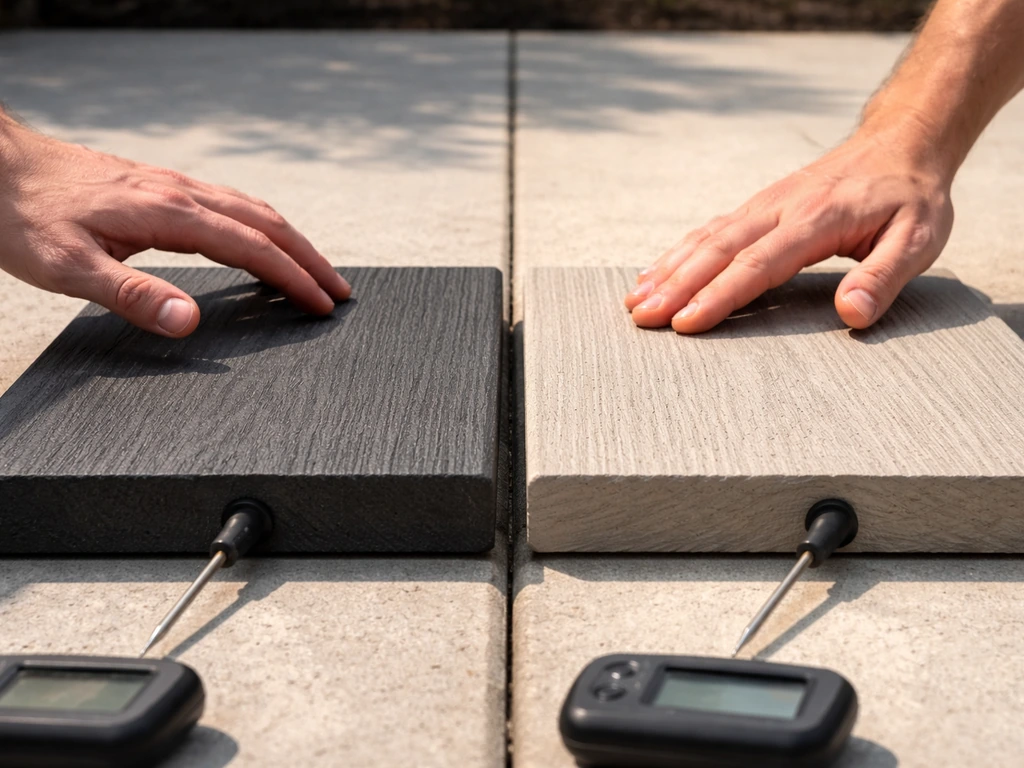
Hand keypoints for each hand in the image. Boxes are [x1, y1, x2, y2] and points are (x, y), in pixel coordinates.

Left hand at [0, 116, 349, 336]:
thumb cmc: (23, 215)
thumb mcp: (69, 267)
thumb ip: (133, 295)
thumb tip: (189, 322)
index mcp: (169, 213)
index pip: (252, 248)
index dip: (294, 278)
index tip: (322, 304)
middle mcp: (180, 192)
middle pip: (267, 222)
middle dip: (310, 258)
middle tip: (339, 290)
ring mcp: (172, 184)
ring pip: (252, 208)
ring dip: (291, 240)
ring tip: (314, 268)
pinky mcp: (160, 184)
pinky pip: (229, 203)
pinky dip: (261, 226)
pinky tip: (257, 239)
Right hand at [624, 125, 954, 332]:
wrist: (901, 143)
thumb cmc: (910, 198)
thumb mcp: (918, 239)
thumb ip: (883, 277)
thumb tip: (851, 314)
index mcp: (815, 220)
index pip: (758, 264)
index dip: (719, 296)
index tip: (686, 324)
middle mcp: (779, 209)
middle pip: (718, 251)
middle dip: (677, 287)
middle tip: (643, 319)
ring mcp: (764, 205)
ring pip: (706, 238)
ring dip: (668, 270)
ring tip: (635, 301)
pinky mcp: (757, 206)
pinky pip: (710, 230)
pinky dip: (678, 253)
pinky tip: (656, 274)